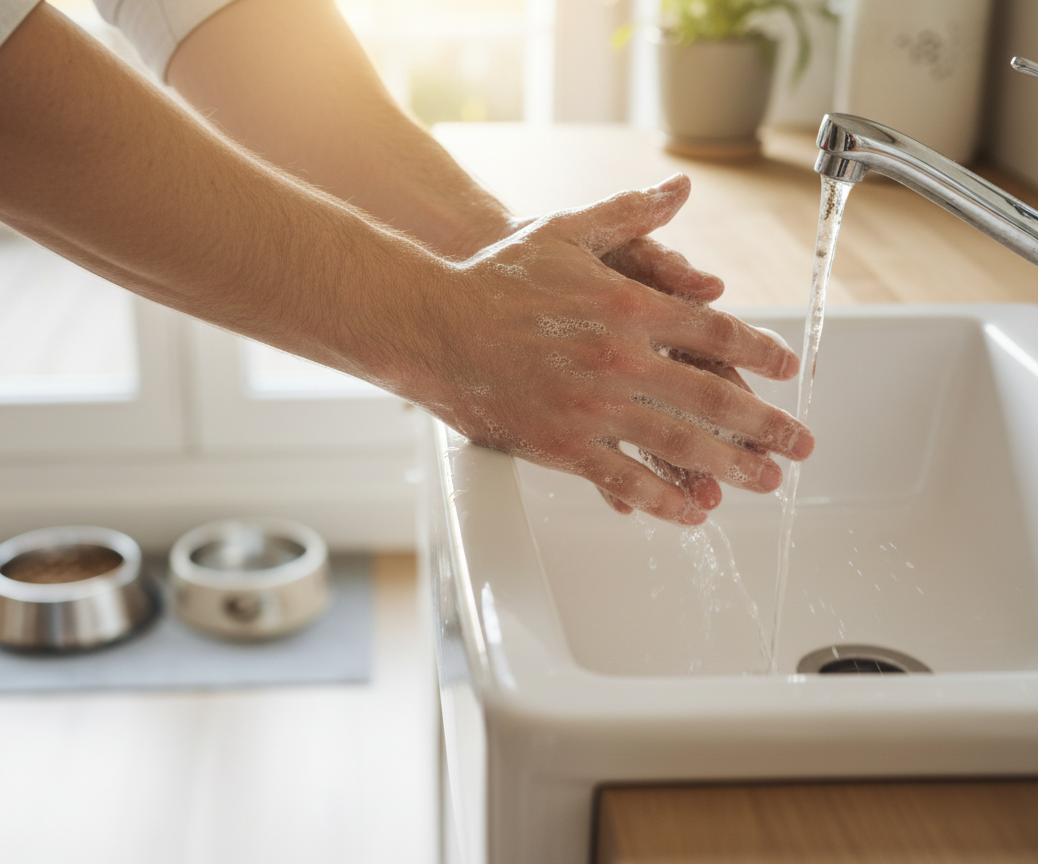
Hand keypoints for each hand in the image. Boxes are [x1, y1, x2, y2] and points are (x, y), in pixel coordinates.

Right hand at [405, 174, 812, 525]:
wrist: (431, 325)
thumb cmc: (496, 277)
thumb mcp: (565, 232)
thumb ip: (630, 214)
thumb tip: (680, 190)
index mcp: (629, 305)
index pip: (717, 333)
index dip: (762, 353)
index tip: (790, 370)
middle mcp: (620, 359)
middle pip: (715, 399)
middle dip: (768, 425)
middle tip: (802, 445)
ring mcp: (592, 407)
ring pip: (680, 447)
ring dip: (732, 469)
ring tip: (767, 483)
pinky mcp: (561, 444)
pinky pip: (624, 480)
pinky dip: (663, 500)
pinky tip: (692, 514)